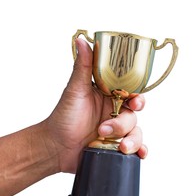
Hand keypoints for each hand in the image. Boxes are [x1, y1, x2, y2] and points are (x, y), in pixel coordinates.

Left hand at [43, 38, 146, 172]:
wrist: (55, 147)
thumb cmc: (63, 117)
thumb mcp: (75, 90)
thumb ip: (82, 66)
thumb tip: (82, 40)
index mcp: (109, 96)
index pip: (131, 93)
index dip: (138, 98)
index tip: (134, 102)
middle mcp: (115, 113)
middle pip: (134, 115)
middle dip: (126, 123)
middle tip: (111, 128)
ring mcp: (117, 131)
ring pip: (136, 132)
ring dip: (130, 140)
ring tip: (115, 145)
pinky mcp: (117, 147)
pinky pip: (136, 148)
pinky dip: (140, 151)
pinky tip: (138, 154)